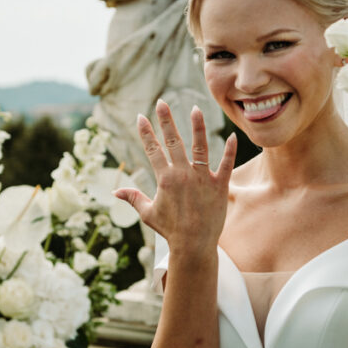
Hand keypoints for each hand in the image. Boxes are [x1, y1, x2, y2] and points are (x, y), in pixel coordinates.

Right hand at [114, 100, 236, 251]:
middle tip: (162, 102)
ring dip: (197, 127)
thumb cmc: (170, 230)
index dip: (146, 132)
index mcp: (165, 179)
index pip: (152, 150)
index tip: (141, 116)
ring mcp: (201, 178)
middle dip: (166, 121)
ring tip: (195, 108)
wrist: (193, 245)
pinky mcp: (219, 185)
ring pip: (199, 147)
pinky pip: (225, 164)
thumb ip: (133, 198)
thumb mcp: (148, 213)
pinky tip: (233, 136)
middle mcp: (182, 174)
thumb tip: (115, 192)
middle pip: (173, 142)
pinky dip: (230, 151)